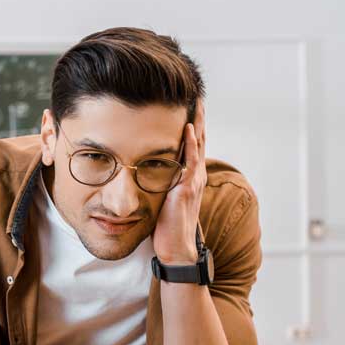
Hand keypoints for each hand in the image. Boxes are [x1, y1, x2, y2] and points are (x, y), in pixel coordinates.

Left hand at [153, 99, 206, 263]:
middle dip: (198, 117)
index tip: (188, 105)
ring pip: (199, 145)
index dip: (192, 125)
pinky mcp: (187, 189)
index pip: (193, 144)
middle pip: (199, 139)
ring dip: (198, 123)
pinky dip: (190, 144)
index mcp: (189, 177)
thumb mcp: (162, 198)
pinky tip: (188, 129)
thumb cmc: (167, 227)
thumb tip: (144, 171)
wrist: (175, 249)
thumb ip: (160, 182)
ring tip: (197, 102)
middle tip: (197, 95)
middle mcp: (195, 175)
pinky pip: (191, 161)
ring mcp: (193, 181)